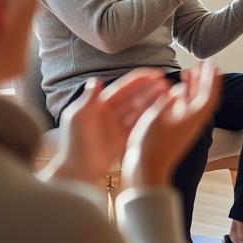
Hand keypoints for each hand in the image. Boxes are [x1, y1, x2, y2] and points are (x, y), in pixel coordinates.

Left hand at [44, 70, 170, 183]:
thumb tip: (96, 80)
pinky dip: (150, 116)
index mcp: (99, 105)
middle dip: (150, 89)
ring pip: (139, 109)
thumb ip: (89, 98)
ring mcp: (118, 125)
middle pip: (134, 97)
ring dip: (153, 100)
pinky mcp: (124, 138)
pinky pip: (139, 124)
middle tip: (166, 83)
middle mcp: (110, 113)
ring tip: (168, 94)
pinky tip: (162, 111)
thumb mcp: (78, 117)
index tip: (154, 74)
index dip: (139, 80)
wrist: (77, 169)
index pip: (122, 88)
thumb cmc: (73, 142)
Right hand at [123, 61, 220, 187]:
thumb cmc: (149, 145)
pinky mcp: (176, 131)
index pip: (209, 96)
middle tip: (204, 64)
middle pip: (203, 97)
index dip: (212, 80)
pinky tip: (175, 91)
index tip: (214, 66)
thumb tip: (178, 88)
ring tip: (188, 71)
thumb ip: (167, 101)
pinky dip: (182, 97)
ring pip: (193, 103)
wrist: (146, 171)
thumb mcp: (155, 119)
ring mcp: (184, 127)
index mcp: (192, 120)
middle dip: (204, 80)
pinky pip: (184, 110)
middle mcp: (192, 123)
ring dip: (193, 87)